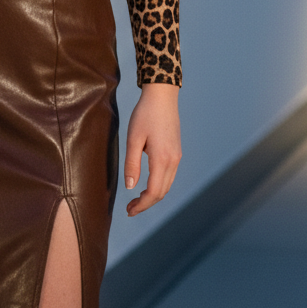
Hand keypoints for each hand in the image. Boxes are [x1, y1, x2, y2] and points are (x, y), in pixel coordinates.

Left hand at [124, 83, 180, 216]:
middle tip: (130, 208)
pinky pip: (169, 175)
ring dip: (153, 195)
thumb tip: (130, 187)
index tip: (129, 211)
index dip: (142, 205)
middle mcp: (173, 161)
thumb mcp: (133, 138)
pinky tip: (147, 184)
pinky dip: (159, 185)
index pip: (154, 192)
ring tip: (136, 199)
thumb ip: (132, 164)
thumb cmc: (145, 114)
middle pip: (162, 192)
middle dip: (146, 203)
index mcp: (162, 159)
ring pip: (167, 185)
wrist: (162, 96)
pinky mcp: (176, 151)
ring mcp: (177, 156)